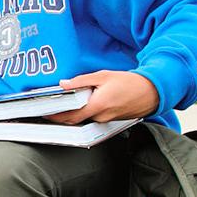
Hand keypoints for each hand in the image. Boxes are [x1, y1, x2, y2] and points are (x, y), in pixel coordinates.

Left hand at [44, 70, 158, 124]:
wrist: (152, 92)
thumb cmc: (130, 83)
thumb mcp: (103, 76)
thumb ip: (81, 81)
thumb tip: (64, 84)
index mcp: (98, 105)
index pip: (70, 116)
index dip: (55, 116)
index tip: (44, 112)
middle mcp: (101, 116)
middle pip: (75, 121)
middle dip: (60, 117)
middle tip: (48, 111)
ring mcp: (106, 120)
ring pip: (84, 120)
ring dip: (72, 115)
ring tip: (61, 106)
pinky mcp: (111, 120)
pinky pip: (93, 118)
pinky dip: (84, 114)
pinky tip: (79, 106)